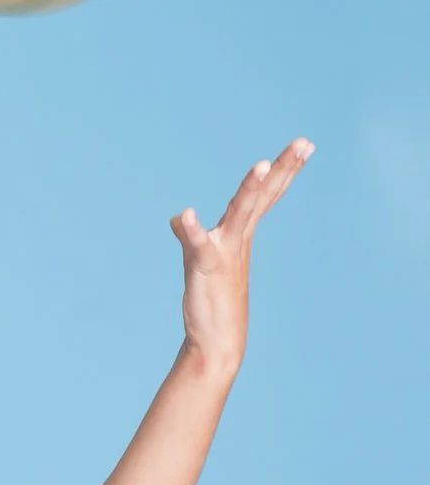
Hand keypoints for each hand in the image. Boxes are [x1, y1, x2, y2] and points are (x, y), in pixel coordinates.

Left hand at [174, 137, 309, 374]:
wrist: (215, 342)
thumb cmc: (213, 301)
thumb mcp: (203, 260)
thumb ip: (194, 236)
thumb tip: (179, 219)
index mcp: (241, 235)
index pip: (266, 196)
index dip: (284, 171)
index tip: (305, 144)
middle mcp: (237, 240)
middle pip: (261, 197)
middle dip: (282, 169)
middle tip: (305, 142)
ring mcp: (224, 253)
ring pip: (239, 215)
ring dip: (249, 191)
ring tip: (261, 165)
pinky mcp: (205, 269)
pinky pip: (198, 247)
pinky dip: (191, 231)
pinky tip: (183, 215)